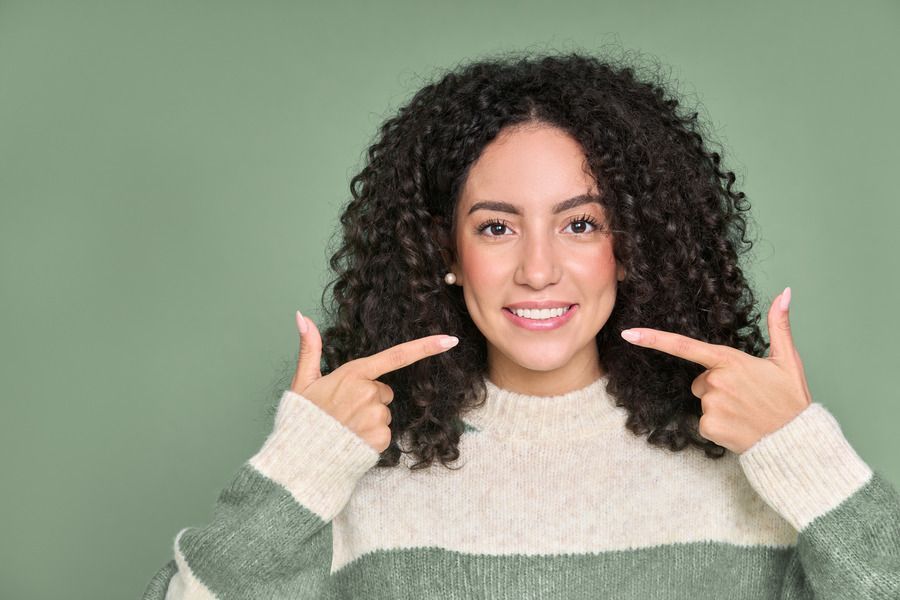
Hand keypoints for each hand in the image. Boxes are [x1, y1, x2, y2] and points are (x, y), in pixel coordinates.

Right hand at [290, 310, 458, 452]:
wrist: (301, 459)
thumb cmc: (302, 419)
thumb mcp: (303, 381)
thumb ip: (310, 347)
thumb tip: (302, 316)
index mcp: (354, 374)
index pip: (397, 356)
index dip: (426, 347)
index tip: (449, 340)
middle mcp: (369, 393)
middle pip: (384, 392)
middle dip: (369, 400)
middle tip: (343, 411)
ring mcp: (376, 416)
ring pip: (384, 413)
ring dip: (369, 420)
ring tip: (345, 427)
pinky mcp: (380, 438)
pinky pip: (384, 433)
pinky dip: (371, 438)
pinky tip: (352, 440)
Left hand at [619, 287, 812, 454]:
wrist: (794, 441)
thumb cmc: (790, 399)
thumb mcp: (787, 360)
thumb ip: (780, 325)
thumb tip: (784, 293)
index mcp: (730, 360)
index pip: (684, 346)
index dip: (653, 339)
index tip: (629, 334)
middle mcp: (716, 381)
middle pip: (700, 381)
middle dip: (717, 387)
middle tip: (745, 396)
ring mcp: (711, 405)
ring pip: (702, 401)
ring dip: (719, 407)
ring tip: (745, 412)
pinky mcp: (708, 426)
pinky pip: (704, 422)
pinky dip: (718, 426)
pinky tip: (739, 426)